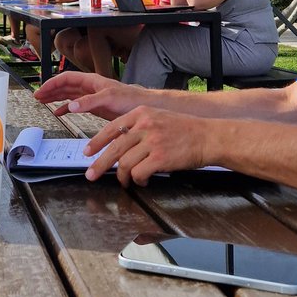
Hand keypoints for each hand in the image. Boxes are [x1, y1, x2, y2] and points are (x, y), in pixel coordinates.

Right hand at [34, 71, 143, 118]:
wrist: (144, 107)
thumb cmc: (130, 99)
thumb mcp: (109, 98)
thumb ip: (89, 102)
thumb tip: (71, 105)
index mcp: (92, 81)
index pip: (66, 79)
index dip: (52, 84)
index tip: (41, 91)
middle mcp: (90, 87)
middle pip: (65, 85)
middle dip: (50, 90)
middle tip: (37, 97)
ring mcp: (92, 96)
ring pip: (68, 94)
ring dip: (55, 97)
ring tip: (42, 102)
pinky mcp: (96, 106)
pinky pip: (76, 105)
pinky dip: (65, 108)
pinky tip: (58, 112)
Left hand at [83, 107, 212, 184]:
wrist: (208, 136)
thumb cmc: (185, 130)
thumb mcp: (158, 117)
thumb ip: (139, 126)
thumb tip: (119, 144)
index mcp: (141, 113)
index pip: (112, 128)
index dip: (96, 142)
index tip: (87, 152)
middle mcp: (144, 125)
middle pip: (114, 148)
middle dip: (99, 164)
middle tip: (91, 175)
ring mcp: (152, 141)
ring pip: (124, 164)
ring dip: (122, 177)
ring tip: (126, 182)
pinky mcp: (160, 157)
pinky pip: (139, 173)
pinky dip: (138, 181)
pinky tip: (143, 182)